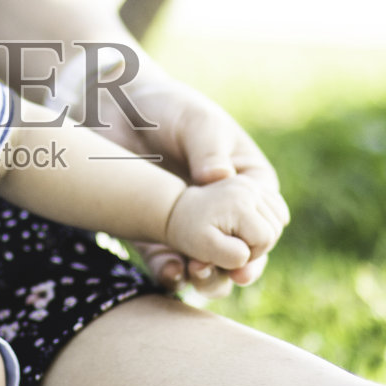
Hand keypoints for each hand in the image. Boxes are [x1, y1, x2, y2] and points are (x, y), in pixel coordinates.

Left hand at [93, 67, 287, 295]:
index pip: (265, 220)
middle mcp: (223, 212)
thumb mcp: (196, 122)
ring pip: (208, 265)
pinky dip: (171, 272)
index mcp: (247, 182)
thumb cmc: (170, 108)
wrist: (119, 111)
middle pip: (241, 252)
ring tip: (197, 275)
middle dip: (237, 268)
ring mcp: (190, 227)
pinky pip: (168, 262)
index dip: (261, 240)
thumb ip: (208, 149)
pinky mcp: (156, 234)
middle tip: (229, 276)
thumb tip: (219, 178)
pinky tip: (171, 272)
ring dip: (207, 277)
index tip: (250, 253)